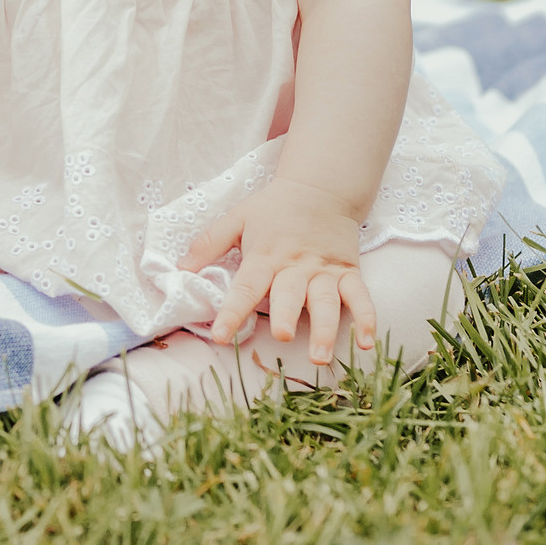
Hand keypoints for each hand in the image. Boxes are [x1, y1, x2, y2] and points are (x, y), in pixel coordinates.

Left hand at [183, 177, 376, 364]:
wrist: (320, 187)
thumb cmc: (273, 209)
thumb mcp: (236, 219)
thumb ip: (208, 244)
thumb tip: (178, 269)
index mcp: (265, 256)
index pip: (246, 287)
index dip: (233, 311)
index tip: (220, 335)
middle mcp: (296, 266)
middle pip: (290, 294)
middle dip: (286, 316)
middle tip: (283, 336)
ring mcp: (325, 270)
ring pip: (327, 301)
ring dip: (325, 328)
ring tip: (321, 356)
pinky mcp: (348, 271)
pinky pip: (360, 296)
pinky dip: (366, 318)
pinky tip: (367, 342)